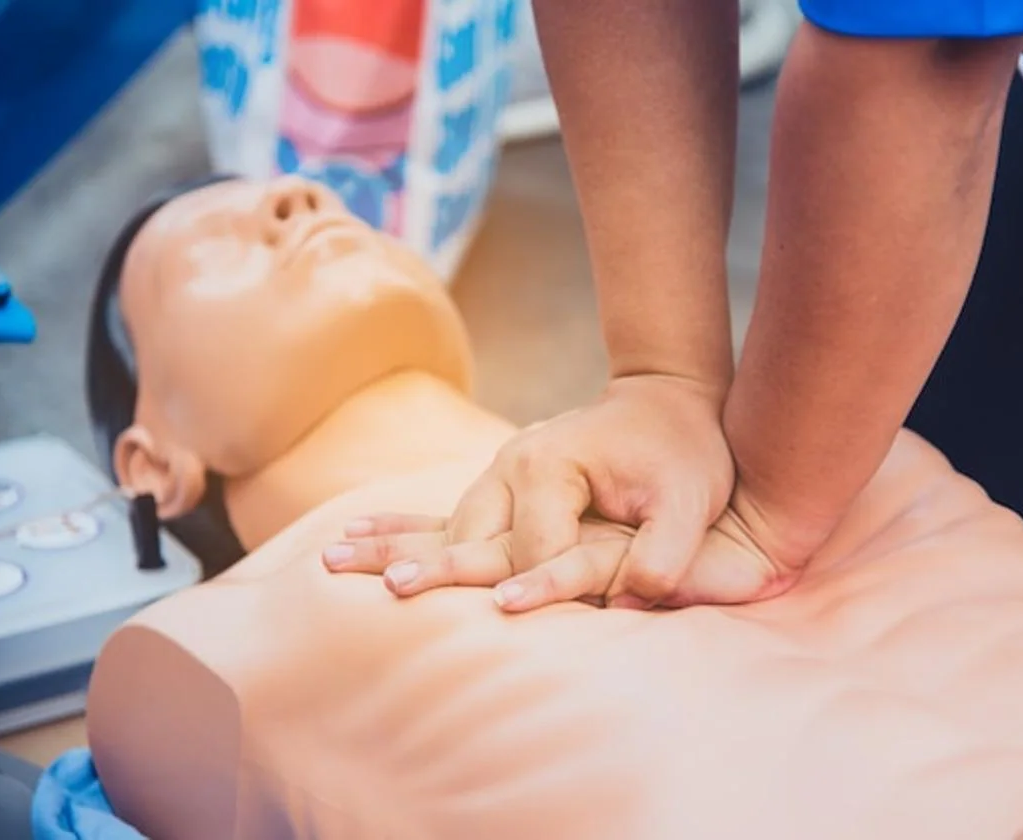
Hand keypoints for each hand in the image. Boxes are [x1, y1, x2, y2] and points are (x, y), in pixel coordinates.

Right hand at [323, 374, 733, 609]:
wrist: (666, 404)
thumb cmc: (682, 455)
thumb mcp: (688, 501)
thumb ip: (665, 553)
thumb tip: (632, 598)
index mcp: (552, 465)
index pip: (535, 547)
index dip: (539, 588)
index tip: (519, 618)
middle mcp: (513, 467)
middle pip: (471, 535)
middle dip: (435, 569)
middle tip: (391, 592)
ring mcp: (498, 476)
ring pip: (445, 527)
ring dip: (394, 548)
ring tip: (334, 561)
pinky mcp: (498, 490)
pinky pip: (443, 515)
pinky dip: (399, 529)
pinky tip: (352, 537)